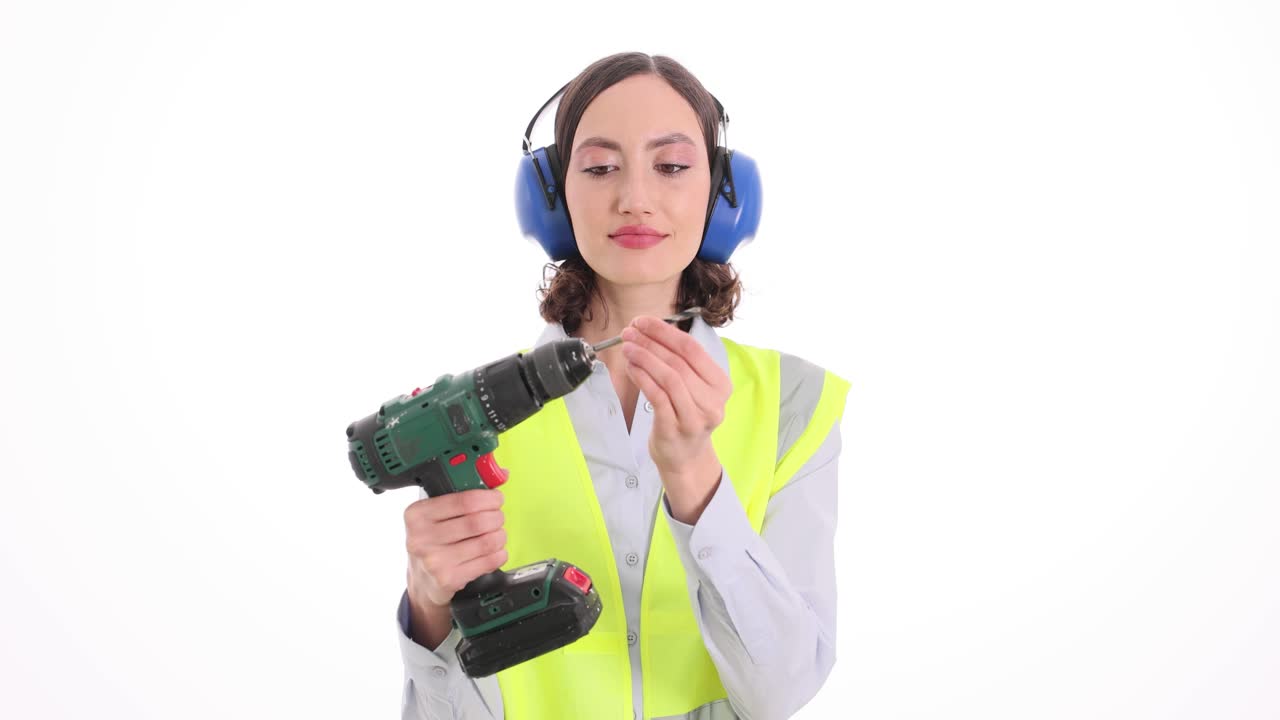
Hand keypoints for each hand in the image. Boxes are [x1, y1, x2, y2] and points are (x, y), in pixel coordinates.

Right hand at [404, 488, 506, 608]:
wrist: (422, 581)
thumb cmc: (433, 542)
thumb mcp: (435, 516)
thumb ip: (462, 495)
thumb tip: (501, 474)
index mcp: (417, 514)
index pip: (463, 500)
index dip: (488, 498)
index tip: (496, 499)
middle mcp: (422, 537)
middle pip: (477, 522)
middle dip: (496, 518)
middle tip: (497, 518)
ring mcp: (434, 560)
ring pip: (486, 542)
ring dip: (499, 536)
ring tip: (497, 535)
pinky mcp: (448, 579)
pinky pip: (488, 561)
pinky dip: (499, 554)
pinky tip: (495, 551)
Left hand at [620, 314, 731, 488]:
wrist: (685, 458)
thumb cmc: (686, 416)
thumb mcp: (693, 388)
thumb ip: (680, 362)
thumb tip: (649, 331)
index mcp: (720, 384)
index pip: (692, 349)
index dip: (665, 332)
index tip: (643, 322)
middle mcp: (713, 401)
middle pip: (679, 362)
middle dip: (650, 342)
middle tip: (629, 333)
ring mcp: (695, 417)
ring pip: (669, 377)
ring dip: (644, 358)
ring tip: (627, 348)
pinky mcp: (675, 428)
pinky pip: (657, 397)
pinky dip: (642, 378)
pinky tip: (631, 368)